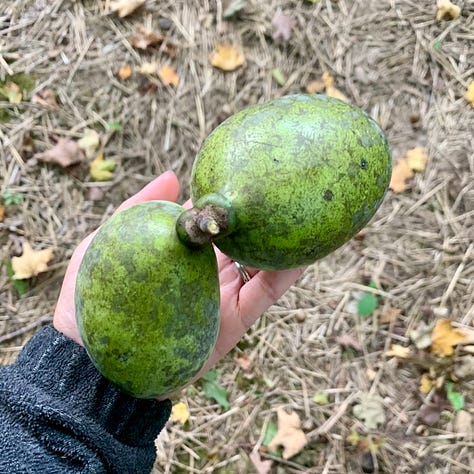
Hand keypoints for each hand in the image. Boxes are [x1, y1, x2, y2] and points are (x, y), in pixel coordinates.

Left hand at [54, 171, 303, 389]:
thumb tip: (173, 175)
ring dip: (281, 241)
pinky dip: (285, 274)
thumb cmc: (91, 302)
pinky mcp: (234, 319)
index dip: (226, 200)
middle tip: (283, 188)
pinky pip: (265, 293)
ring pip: (261, 262)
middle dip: (261, 216)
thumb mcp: (102, 243)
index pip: (210, 220)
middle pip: (241, 238)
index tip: (245, 175)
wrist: (96, 364)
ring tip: (306, 215)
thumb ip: (136, 209)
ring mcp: (223, 293)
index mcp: (181, 253)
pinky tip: (302, 253)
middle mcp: (206, 270)